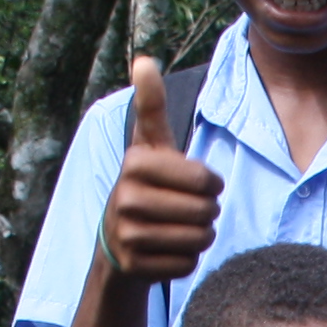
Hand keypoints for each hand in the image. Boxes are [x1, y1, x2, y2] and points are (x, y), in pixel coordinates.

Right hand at [107, 57, 218, 287]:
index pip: (205, 180)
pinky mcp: (135, 267)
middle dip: (206, 211)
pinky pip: (188, 264)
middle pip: (205, 211)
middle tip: (187, 208)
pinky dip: (187, 259)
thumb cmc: (147, 184)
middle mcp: (125, 199)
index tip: (193, 183)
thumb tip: (144, 59)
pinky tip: (168, 248)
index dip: (209, 184)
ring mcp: (127, 235)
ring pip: (199, 239)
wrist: (116, 239)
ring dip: (200, 235)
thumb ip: (150, 106)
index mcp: (134, 164)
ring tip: (179, 227)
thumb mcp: (149, 144)